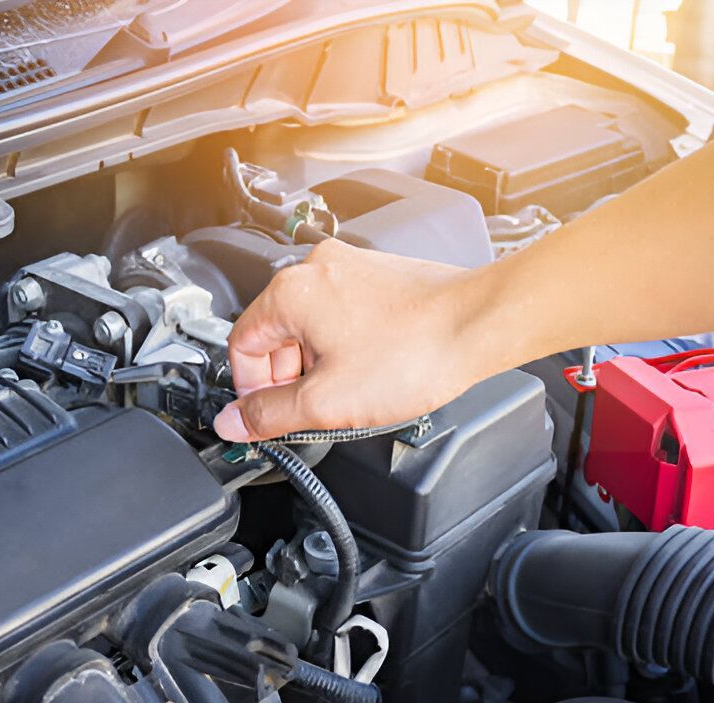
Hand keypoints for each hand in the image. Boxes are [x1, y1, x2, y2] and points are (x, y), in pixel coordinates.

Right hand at [213, 239, 516, 441]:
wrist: (479, 325)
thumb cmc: (416, 352)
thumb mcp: (327, 402)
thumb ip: (270, 415)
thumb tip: (234, 421)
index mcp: (291, 292)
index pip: (242, 344)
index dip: (251, 389)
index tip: (267, 414)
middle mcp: (316, 268)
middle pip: (275, 334)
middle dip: (288, 378)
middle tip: (311, 409)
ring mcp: (351, 268)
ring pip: (310, 326)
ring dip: (318, 364)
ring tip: (349, 391)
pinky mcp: (378, 277)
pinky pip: (342, 315)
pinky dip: (346, 346)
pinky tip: (372, 371)